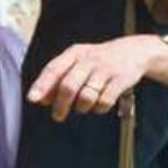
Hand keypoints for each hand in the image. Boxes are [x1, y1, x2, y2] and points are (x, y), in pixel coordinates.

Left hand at [27, 37, 154, 121]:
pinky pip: (104, 101)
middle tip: (57, 115)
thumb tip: (40, 99)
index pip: (54, 69)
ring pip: (86, 97)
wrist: (134, 51)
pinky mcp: (121, 80)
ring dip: (82, 107)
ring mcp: (106, 69)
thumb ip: (59, 77)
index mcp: (75, 54)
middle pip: (68, 86)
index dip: (42, 85)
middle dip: (60, 105)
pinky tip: (99, 105)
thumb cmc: (98, 61)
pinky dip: (99, 108)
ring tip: (84, 106)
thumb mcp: (78, 61)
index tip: (32, 100)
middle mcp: (89, 60)